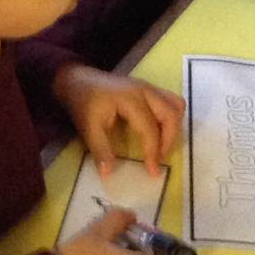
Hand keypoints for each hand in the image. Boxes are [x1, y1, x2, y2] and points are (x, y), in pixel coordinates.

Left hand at [53, 65, 182, 176]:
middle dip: (169, 139)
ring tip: (161, 145)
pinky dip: (170, 119)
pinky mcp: (149, 89)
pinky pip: (170, 102)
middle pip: (172, 113)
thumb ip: (100, 150)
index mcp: (131, 99)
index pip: (150, 128)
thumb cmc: (83, 103)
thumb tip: (108, 173)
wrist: (78, 80)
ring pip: (176, 105)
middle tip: (159, 158)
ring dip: (173, 127)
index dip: (153, 152)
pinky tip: (157, 132)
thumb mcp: (88, 128)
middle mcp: (145, 90)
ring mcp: (149, 87)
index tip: (153, 172)